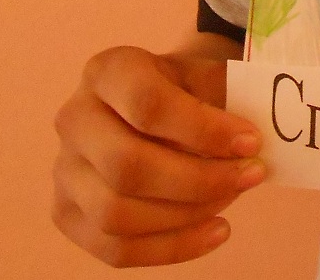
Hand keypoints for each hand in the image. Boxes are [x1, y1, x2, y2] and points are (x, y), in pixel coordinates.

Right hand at [52, 44, 263, 266]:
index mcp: (109, 71)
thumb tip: (255, 143)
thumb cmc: (190, 87)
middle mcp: (74, 118)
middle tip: (252, 176)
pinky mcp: (67, 213)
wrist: (160, 99)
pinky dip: (172, 248)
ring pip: (116, 214)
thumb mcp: (209, 75)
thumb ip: (229, 101)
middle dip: (199, 181)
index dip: (204, 130)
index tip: (253, 142)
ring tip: (233, 197)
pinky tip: (218, 231)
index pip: (150, 105)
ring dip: (186, 216)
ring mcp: (63, 169)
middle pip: (127, 167)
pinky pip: (114, 248)